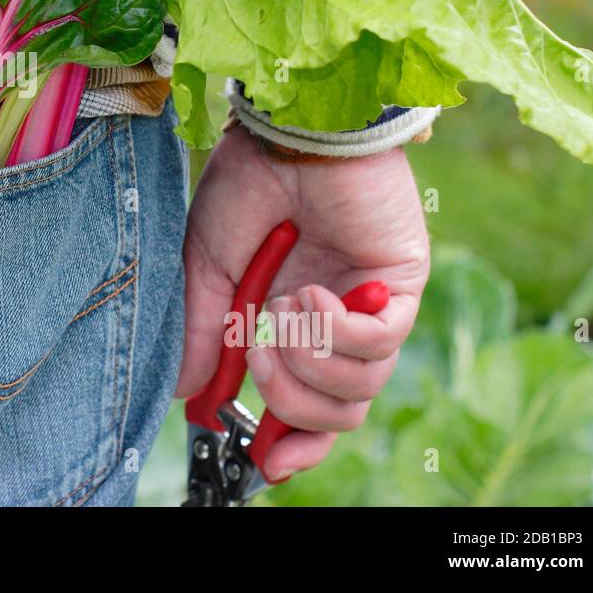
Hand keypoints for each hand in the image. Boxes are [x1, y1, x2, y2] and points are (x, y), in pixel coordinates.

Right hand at [177, 124, 430, 480]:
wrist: (289, 131)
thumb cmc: (248, 185)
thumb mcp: (207, 266)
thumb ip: (205, 332)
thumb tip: (191, 396)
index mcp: (291, 319)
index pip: (308, 402)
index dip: (290, 441)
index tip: (264, 461)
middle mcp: (337, 321)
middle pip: (335, 412)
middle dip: (288, 398)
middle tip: (259, 352)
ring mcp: (372, 306)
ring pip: (358, 389)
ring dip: (309, 360)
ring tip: (285, 307)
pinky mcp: (401, 287)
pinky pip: (381, 348)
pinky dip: (338, 332)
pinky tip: (313, 293)